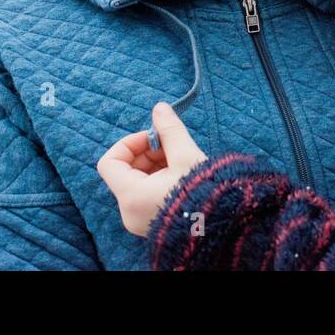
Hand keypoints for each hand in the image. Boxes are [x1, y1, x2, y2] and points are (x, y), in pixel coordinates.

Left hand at [96, 102, 207, 236]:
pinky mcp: (153, 224)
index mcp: (131, 196)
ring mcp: (140, 220)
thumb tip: (160, 108)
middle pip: (125, 170)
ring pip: (138, 182)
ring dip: (156, 164)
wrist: (224, 226)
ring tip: (182, 160)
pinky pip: (147, 195)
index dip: (129, 143)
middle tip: (173, 145)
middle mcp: (129, 212)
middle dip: (147, 152)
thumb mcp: (186, 156)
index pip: (110, 162)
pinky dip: (160, 179)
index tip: (154, 137)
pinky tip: (182, 174)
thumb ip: (170, 130)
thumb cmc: (203, 193)